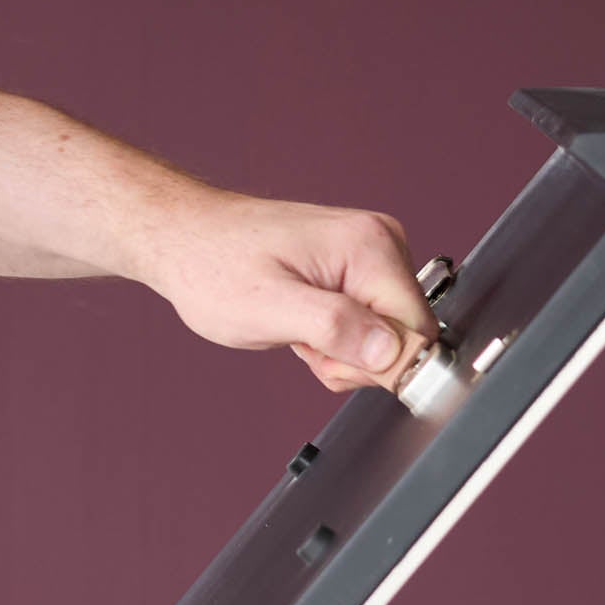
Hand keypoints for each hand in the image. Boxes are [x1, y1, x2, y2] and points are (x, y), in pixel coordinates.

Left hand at [137, 183, 438, 392]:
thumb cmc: (213, 265)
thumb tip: (393, 353)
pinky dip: (336, 341)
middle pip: (406, 338)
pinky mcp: (358, 271)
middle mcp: (380, 244)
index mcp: (370, 247)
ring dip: (342, 352)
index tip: (329, 357)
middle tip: (304, 343)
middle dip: (356, 359)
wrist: (186, 240)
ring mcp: (371, 256)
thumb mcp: (269, 308)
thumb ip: (336, 329)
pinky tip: (304, 325)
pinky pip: (370, 328)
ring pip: (388, 339)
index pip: (419, 333)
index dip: (380, 364)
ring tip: (297, 330)